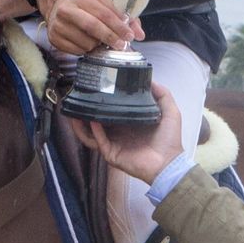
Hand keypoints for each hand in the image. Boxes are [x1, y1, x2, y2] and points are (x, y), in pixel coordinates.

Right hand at [36, 0, 142, 54]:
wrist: (56, 5)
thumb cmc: (84, 6)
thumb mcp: (101, 4)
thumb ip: (122, 17)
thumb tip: (140, 34)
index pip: (103, 13)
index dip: (118, 26)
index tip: (130, 36)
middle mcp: (67, 11)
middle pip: (92, 27)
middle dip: (110, 37)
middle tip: (121, 45)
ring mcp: (58, 26)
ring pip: (86, 42)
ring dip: (97, 45)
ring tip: (98, 40)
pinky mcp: (54, 39)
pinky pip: (77, 51)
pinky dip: (86, 50)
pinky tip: (87, 43)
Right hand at [67, 84, 183, 184]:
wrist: (168, 163)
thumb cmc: (169, 140)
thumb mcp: (169, 111)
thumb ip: (162, 94)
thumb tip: (150, 79)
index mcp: (129, 123)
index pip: (111, 110)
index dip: (103, 101)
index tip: (96, 88)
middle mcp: (118, 133)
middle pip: (96, 121)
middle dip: (85, 111)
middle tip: (78, 97)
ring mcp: (113, 144)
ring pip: (91, 133)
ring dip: (81, 123)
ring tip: (74, 110)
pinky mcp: (111, 154)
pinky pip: (98, 141)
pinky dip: (94, 131)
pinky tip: (91, 119)